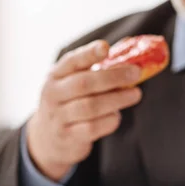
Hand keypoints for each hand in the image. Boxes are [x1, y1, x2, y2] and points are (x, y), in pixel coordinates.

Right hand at [27, 40, 142, 181]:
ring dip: (117, 99)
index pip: (71, 61)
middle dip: (113, 77)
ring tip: (135, 94)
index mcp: (56, 75)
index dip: (88, 53)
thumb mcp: (73, 83)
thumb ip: (97, 69)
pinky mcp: (67, 136)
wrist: (48, 138)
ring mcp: (58, 117)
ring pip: (90, 106)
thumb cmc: (70, 103)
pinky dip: (109, 120)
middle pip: (84, 83)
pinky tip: (117, 115)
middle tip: (135, 73)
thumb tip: (130, 50)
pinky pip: (92, 128)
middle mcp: (53, 94)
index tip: (105, 47)